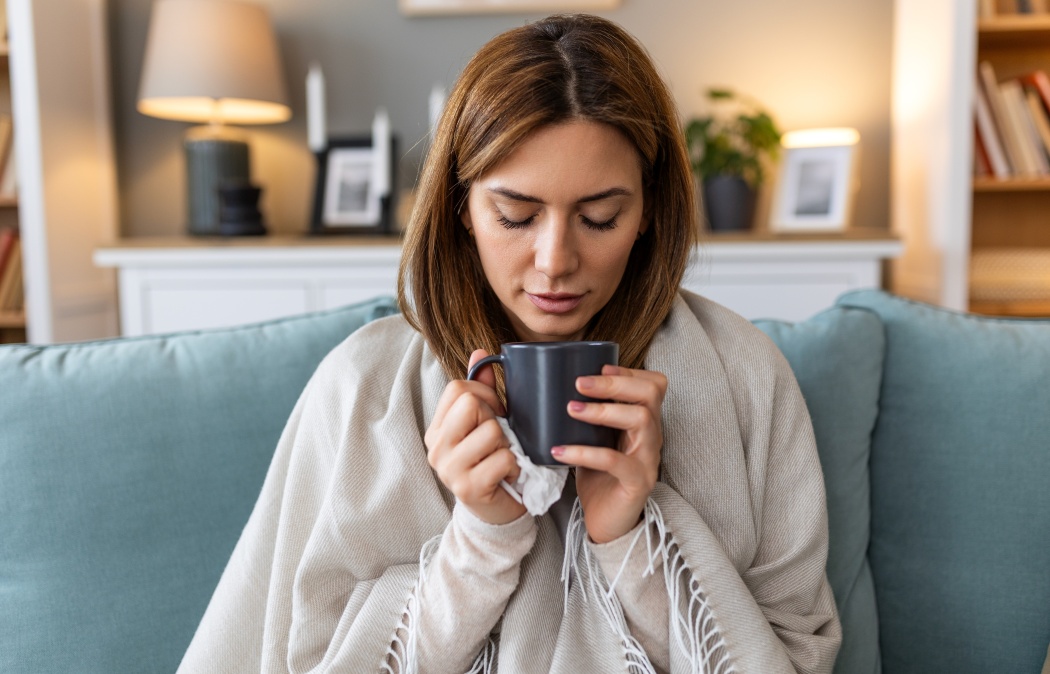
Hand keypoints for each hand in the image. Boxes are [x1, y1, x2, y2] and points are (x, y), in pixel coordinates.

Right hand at [424, 349, 527, 524]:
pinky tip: (508, 474)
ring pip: (491, 431)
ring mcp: (449, 469)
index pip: (457, 388)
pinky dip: (514, 465)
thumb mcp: (483, 425)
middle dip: (494, 418)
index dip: (484, 393)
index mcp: (436, 429)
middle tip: (498, 438)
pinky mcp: (468, 488)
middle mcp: (436, 448)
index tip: (494, 412)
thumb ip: (481, 390)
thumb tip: (481, 351)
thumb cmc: (490, 462)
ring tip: (503, 457)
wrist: (495, 513)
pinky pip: (503, 458)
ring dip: (507, 444)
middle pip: (471, 405)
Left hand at [551, 365, 666, 543]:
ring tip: (570, 409)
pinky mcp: (637, 482)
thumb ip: (586, 415)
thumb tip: (548, 386)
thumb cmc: (598, 477)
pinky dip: (584, 452)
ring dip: (602, 410)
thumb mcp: (594, 438)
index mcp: (644, 422)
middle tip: (580, 383)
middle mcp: (652, 436)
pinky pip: (615, 461)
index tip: (597, 367)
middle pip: (650, 394)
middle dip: (615, 382)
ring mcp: (648, 459)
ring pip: (640, 420)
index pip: (653, 384)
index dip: (628, 371)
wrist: (607, 522)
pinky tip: (559, 451)